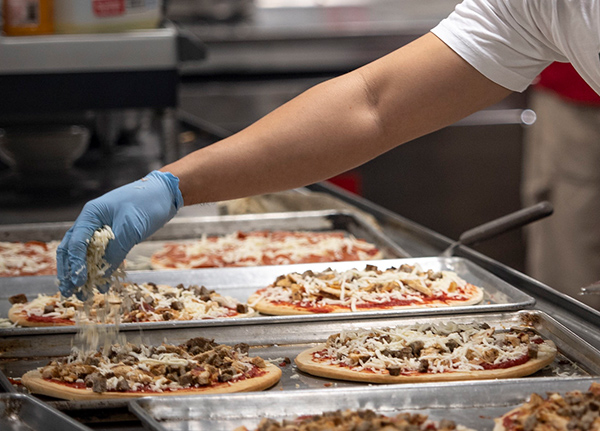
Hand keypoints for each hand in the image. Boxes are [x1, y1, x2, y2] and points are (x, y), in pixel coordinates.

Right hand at [57, 170, 183, 297]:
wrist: (166, 193)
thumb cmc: (147, 203)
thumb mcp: (131, 228)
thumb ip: (116, 250)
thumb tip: (102, 274)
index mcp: (91, 214)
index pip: (76, 242)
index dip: (75, 263)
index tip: (78, 281)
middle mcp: (92, 221)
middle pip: (72, 249)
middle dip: (70, 271)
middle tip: (70, 292)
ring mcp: (102, 228)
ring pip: (85, 253)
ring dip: (83, 272)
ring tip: (82, 293)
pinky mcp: (114, 235)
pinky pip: (101, 253)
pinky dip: (99, 268)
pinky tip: (101, 283)